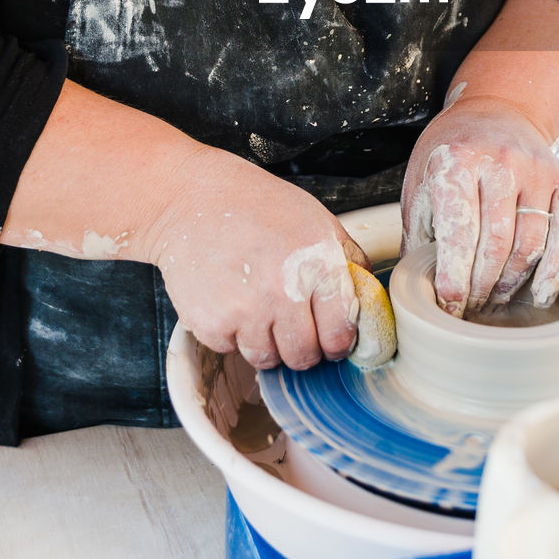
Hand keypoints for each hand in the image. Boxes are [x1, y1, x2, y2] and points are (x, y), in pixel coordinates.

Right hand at [144, 154, 368, 370]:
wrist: (192, 199)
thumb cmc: (256, 205)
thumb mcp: (316, 220)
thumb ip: (347, 261)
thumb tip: (367, 299)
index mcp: (318, 267)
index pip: (340, 336)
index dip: (336, 341)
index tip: (328, 336)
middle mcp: (284, 293)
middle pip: (305, 357)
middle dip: (302, 345)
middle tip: (289, 320)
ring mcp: (246, 312)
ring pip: (267, 359)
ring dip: (265, 341)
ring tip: (256, 304)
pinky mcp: (211, 324)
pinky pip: (231, 349)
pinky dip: (231, 333)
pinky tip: (229, 298)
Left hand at [400, 95, 558, 314]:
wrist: (496, 112)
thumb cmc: (452, 155)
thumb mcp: (421, 183)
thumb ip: (419, 234)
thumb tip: (416, 292)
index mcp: (456, 161)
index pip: (459, 232)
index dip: (455, 277)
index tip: (451, 306)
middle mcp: (500, 162)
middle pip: (497, 244)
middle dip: (482, 286)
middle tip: (471, 307)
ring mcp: (537, 170)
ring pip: (531, 244)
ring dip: (513, 282)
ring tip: (495, 298)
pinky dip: (555, 270)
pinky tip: (540, 292)